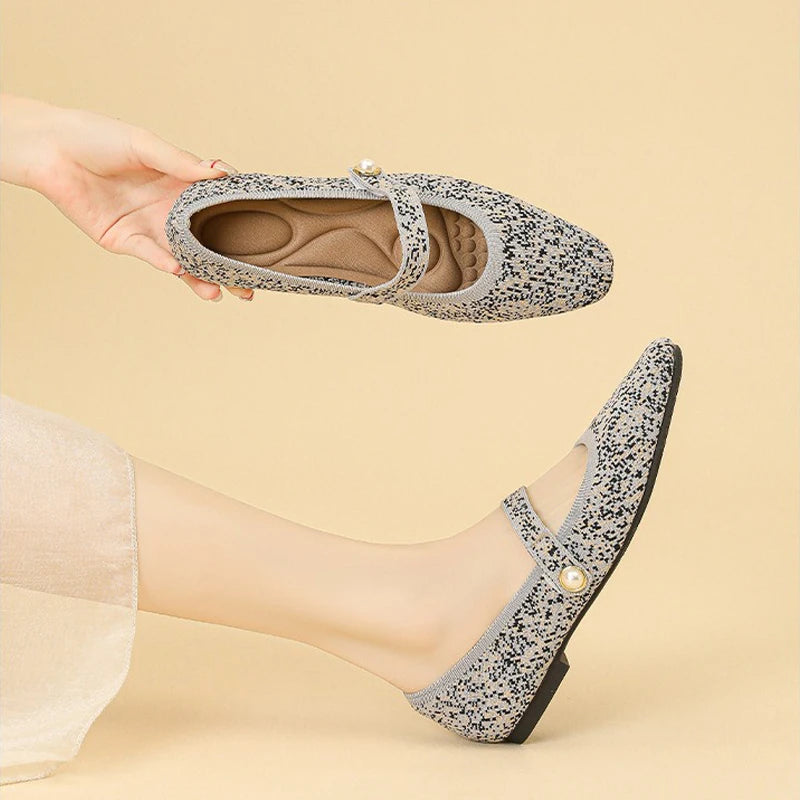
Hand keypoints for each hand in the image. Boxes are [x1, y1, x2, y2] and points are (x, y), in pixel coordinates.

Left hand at [0, 95, 251, 300]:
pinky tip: (181, 270)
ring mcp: (150, 228)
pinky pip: (152, 256)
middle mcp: (170, 210)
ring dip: (202, 276)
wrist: (51, 150)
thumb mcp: (144, 143)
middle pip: (208, 242)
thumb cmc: (96, 137)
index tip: (263, 235)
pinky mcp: (126, 241)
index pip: (219, 208)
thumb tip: (219, 172)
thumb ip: (181, 162)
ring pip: (184, 258)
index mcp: (181, 185)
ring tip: (221, 291)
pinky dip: (167, 263)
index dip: (240, 222)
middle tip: (250, 284)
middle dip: (229, 264)